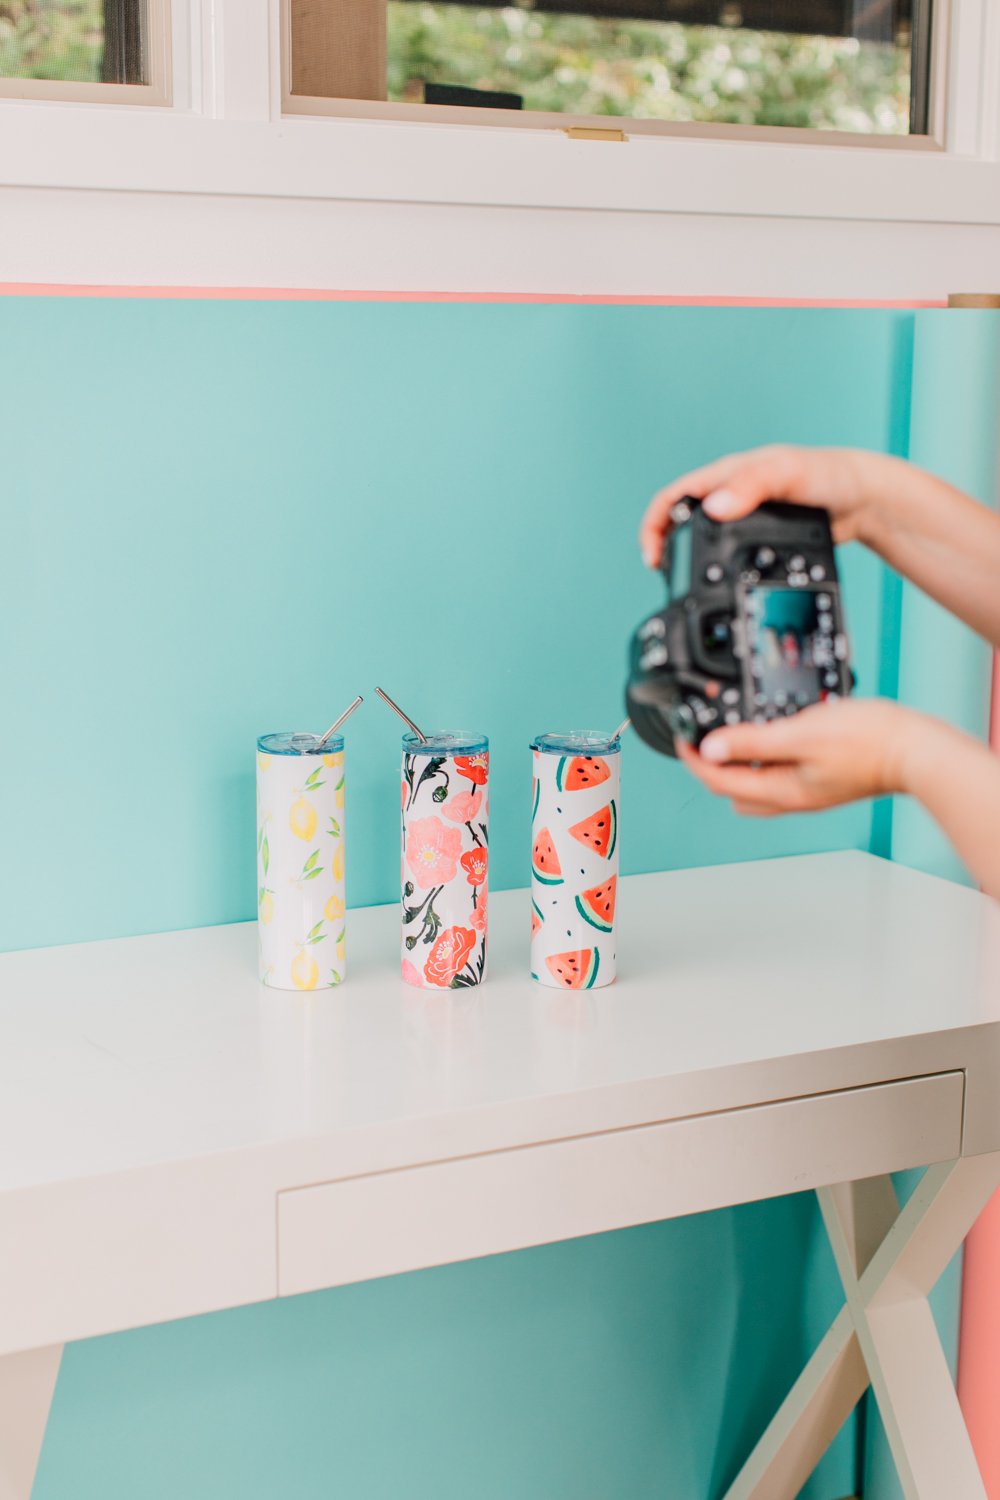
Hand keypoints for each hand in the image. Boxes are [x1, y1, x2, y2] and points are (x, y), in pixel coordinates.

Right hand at [638, 444, 895, 568]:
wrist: (861, 497)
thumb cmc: (826, 474)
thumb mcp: (785, 474)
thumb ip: (751, 486)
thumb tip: (713, 508)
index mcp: (725, 474)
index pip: (673, 497)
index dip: (654, 525)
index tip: (653, 556)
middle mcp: (729, 493)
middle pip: (679, 518)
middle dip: (663, 545)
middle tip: (662, 575)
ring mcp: (742, 515)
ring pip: (701, 536)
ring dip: (685, 558)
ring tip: (682, 583)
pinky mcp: (758, 535)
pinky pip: (726, 550)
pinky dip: (715, 566)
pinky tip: (722, 581)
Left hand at [677, 699, 918, 816]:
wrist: (914, 749)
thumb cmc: (868, 742)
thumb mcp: (800, 733)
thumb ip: (753, 741)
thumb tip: (712, 748)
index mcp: (782, 791)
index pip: (719, 781)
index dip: (694, 760)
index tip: (682, 738)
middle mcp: (792, 798)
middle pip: (733, 789)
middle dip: (710, 767)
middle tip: (700, 738)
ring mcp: (807, 792)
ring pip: (755, 786)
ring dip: (736, 765)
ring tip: (729, 735)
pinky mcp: (821, 780)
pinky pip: (778, 776)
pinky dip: (763, 760)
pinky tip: (769, 737)